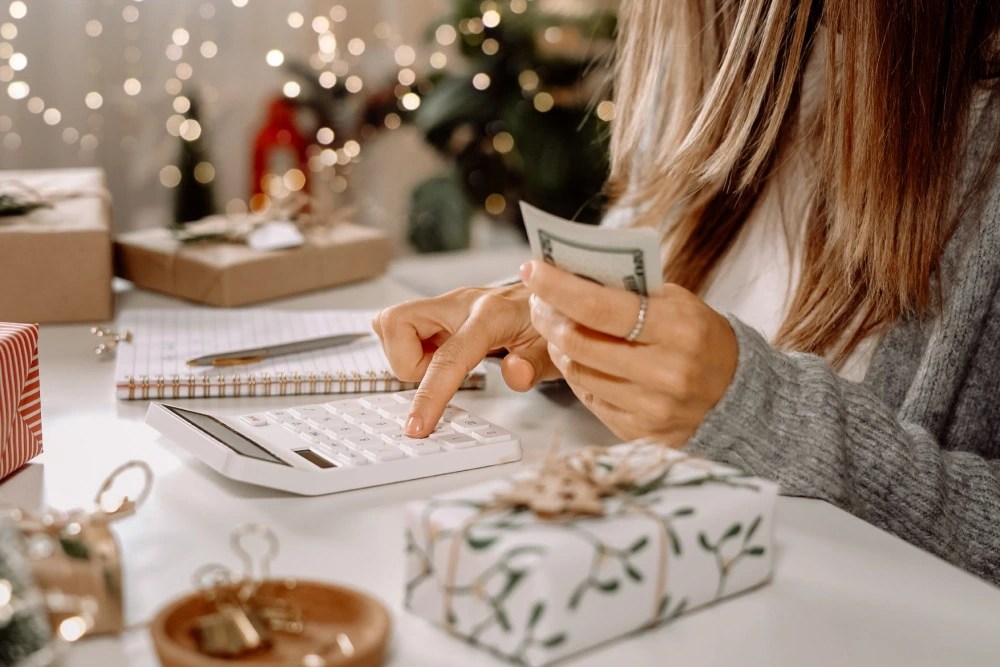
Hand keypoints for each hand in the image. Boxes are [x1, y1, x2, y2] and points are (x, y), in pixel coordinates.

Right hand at [372, 282, 560, 436]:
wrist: (549, 299)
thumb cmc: (550, 325)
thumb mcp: (554, 350)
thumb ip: (535, 364)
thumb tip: (515, 374)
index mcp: (491, 315)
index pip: (449, 356)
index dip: (430, 394)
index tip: (418, 425)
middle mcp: (461, 303)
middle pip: (396, 322)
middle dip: (404, 362)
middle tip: (435, 376)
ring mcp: (446, 304)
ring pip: (392, 324)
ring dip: (406, 356)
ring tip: (440, 367)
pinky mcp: (437, 311)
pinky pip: (402, 327)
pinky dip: (409, 349)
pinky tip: (437, 358)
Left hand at [521, 260, 737, 444]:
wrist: (736, 393)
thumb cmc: (699, 336)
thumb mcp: (676, 302)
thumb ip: (629, 291)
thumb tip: (570, 273)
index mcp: (678, 329)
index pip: (600, 308)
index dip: (559, 288)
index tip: (533, 270)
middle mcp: (666, 373)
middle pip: (579, 343)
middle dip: (548, 317)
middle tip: (538, 300)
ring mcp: (651, 408)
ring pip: (577, 372)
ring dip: (558, 346)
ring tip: (558, 327)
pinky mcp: (638, 432)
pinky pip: (588, 397)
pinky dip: (578, 373)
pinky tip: (581, 357)